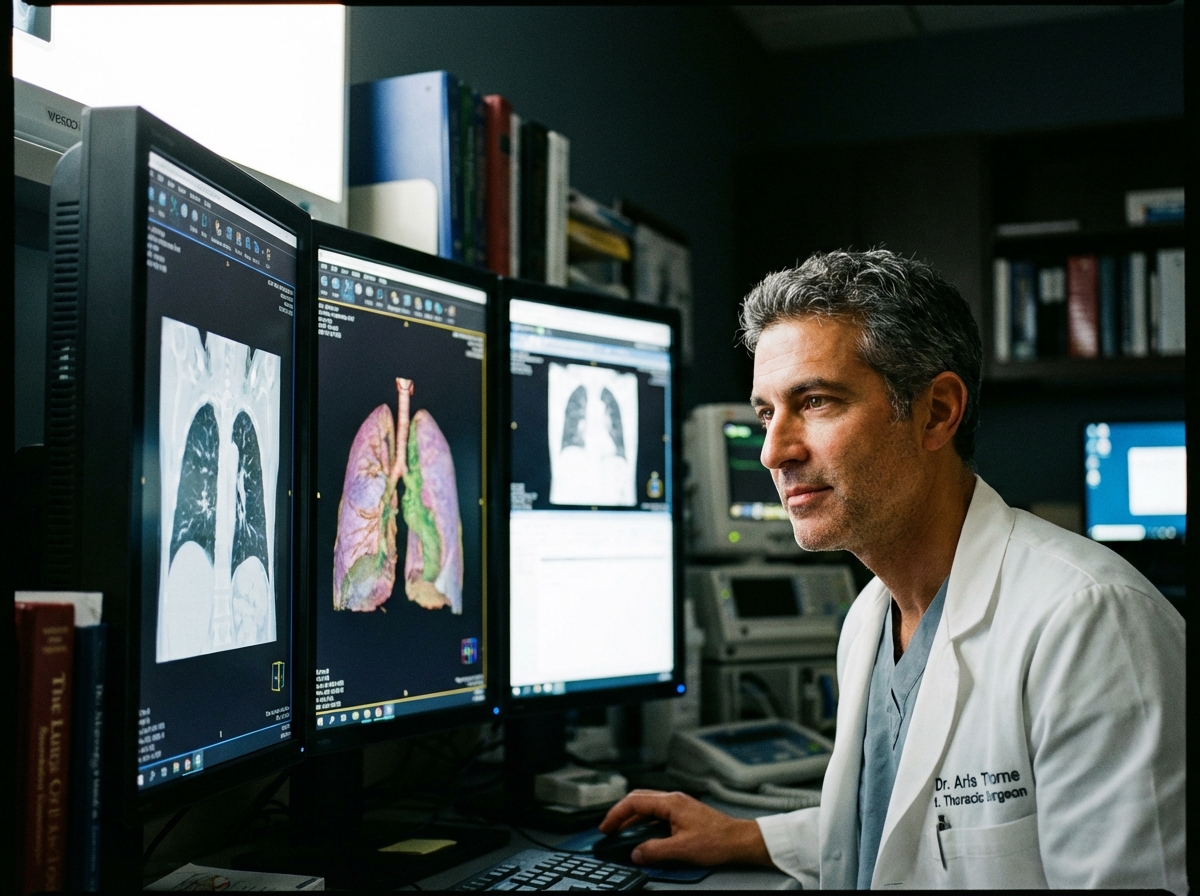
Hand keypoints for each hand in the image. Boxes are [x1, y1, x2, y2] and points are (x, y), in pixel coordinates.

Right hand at [598, 789, 773, 867]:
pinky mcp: (684, 815)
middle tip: (609, 828)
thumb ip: (654, 850)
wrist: (739, 840)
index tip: (606, 827)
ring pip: (648, 807)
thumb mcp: (681, 849)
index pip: (634, 802)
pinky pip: (657, 815)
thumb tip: (636, 853)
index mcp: (671, 802)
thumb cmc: (718, 840)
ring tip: (623, 834)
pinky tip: (644, 836)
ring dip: (633, 819)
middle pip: (638, 800)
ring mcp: (679, 806)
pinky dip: (645, 823)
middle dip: (621, 814)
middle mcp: (674, 800)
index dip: (616, 814)